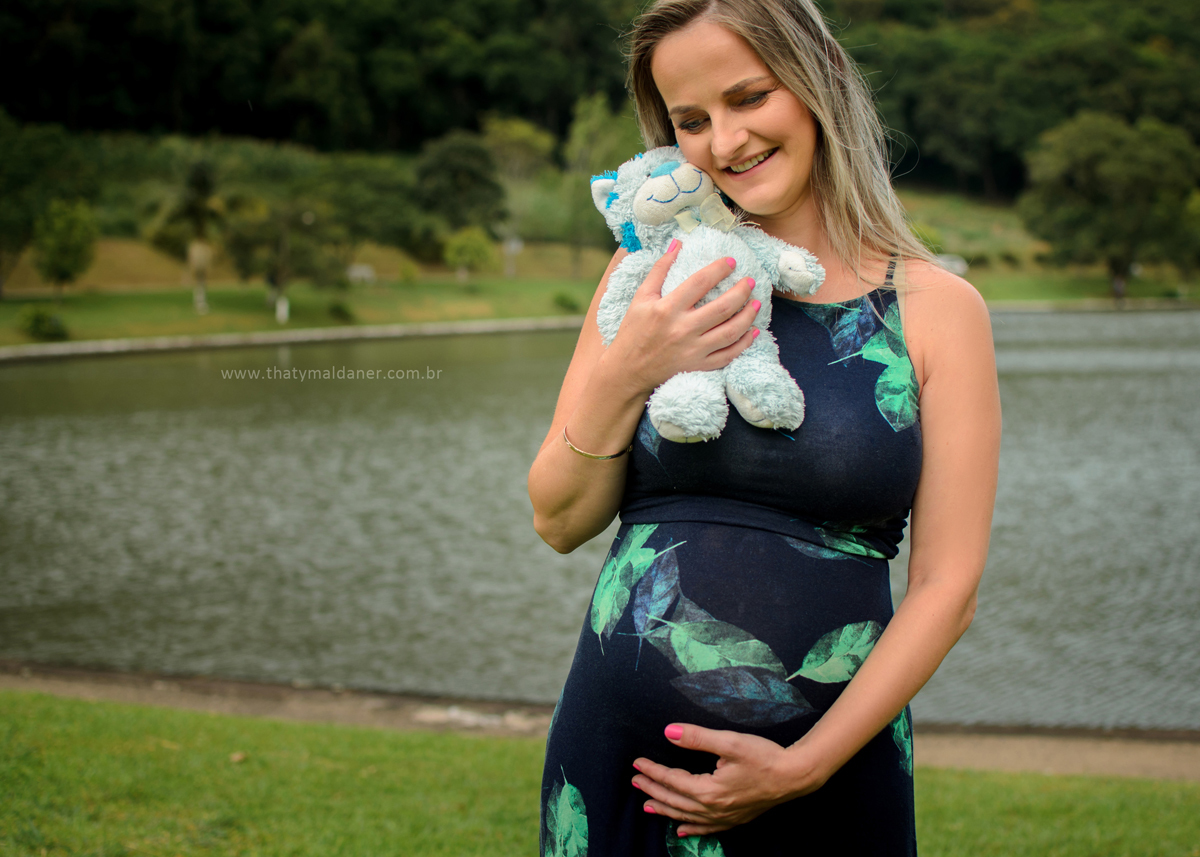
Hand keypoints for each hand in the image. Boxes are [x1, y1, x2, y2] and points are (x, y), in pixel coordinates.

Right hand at [606, 240, 759, 397]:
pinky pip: (728, 356)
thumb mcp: (641, 297)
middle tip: (750, 281)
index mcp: (666, 309)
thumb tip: (677, 243)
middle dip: (741, 292)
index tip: (731, 262)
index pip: (700, 283)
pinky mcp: (698, 367)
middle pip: (721, 308)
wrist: (628, 370)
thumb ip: (660, 269)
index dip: (719, 269)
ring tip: (757, 303)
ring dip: (748, 316)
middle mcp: (682, 330)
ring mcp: (692, 351)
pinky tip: (753, 332)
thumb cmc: (633, 331)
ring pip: (730, 332)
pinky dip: (744, 344)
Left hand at [632, 723, 824, 836]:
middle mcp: (713, 809)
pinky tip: (682, 831)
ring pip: (687, 817)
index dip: (653, 771)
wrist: (795, 776)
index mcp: (709, 790)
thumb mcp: (730, 742)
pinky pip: (707, 829)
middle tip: (634, 780)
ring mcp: (725, 817)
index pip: (672, 780)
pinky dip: (691, 830)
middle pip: (675, 800)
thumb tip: (669, 732)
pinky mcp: (735, 819)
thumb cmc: (764, 756)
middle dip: (653, 789)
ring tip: (648, 805)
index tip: (636, 763)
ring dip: (666, 810)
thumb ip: (697, 738)